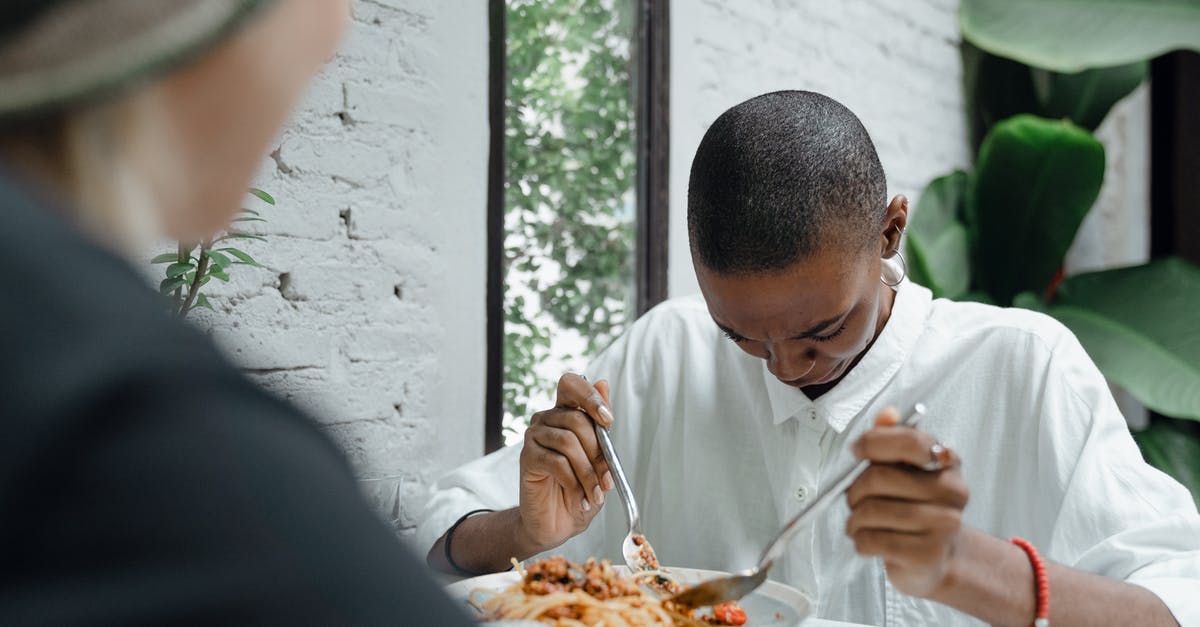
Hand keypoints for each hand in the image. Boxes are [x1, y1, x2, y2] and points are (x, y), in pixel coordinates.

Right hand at [517, 373, 615, 552]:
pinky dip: (574, 482)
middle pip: (577, 419)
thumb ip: (600, 423)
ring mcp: (534, 437)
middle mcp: (547, 419)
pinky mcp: (527, 458)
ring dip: (588, 473)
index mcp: (566, 413)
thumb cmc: (580, 488)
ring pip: (568, 442)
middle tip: (607, 479)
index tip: (608, 421)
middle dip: (599, 452)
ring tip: (595, 494)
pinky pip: (556, 462)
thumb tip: (602, 383)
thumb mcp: (599, 457)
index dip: (589, 396)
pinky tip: (579, 497)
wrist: (559, 522)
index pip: (571, 384)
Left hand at [845, 407, 968, 597]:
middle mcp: (953, 491)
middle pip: (880, 478)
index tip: (856, 450)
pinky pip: (873, 540)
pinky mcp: (927, 554)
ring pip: (872, 511)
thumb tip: (887, 413)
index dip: (873, 442)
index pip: (909, 441)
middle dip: (854, 489)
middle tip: (853, 498)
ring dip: (854, 518)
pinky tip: (866, 539)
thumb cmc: (916, 507)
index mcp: (948, 462)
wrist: (938, 558)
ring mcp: (944, 525)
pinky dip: (859, 539)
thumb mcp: (906, 470)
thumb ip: (893, 439)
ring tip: (858, 522)